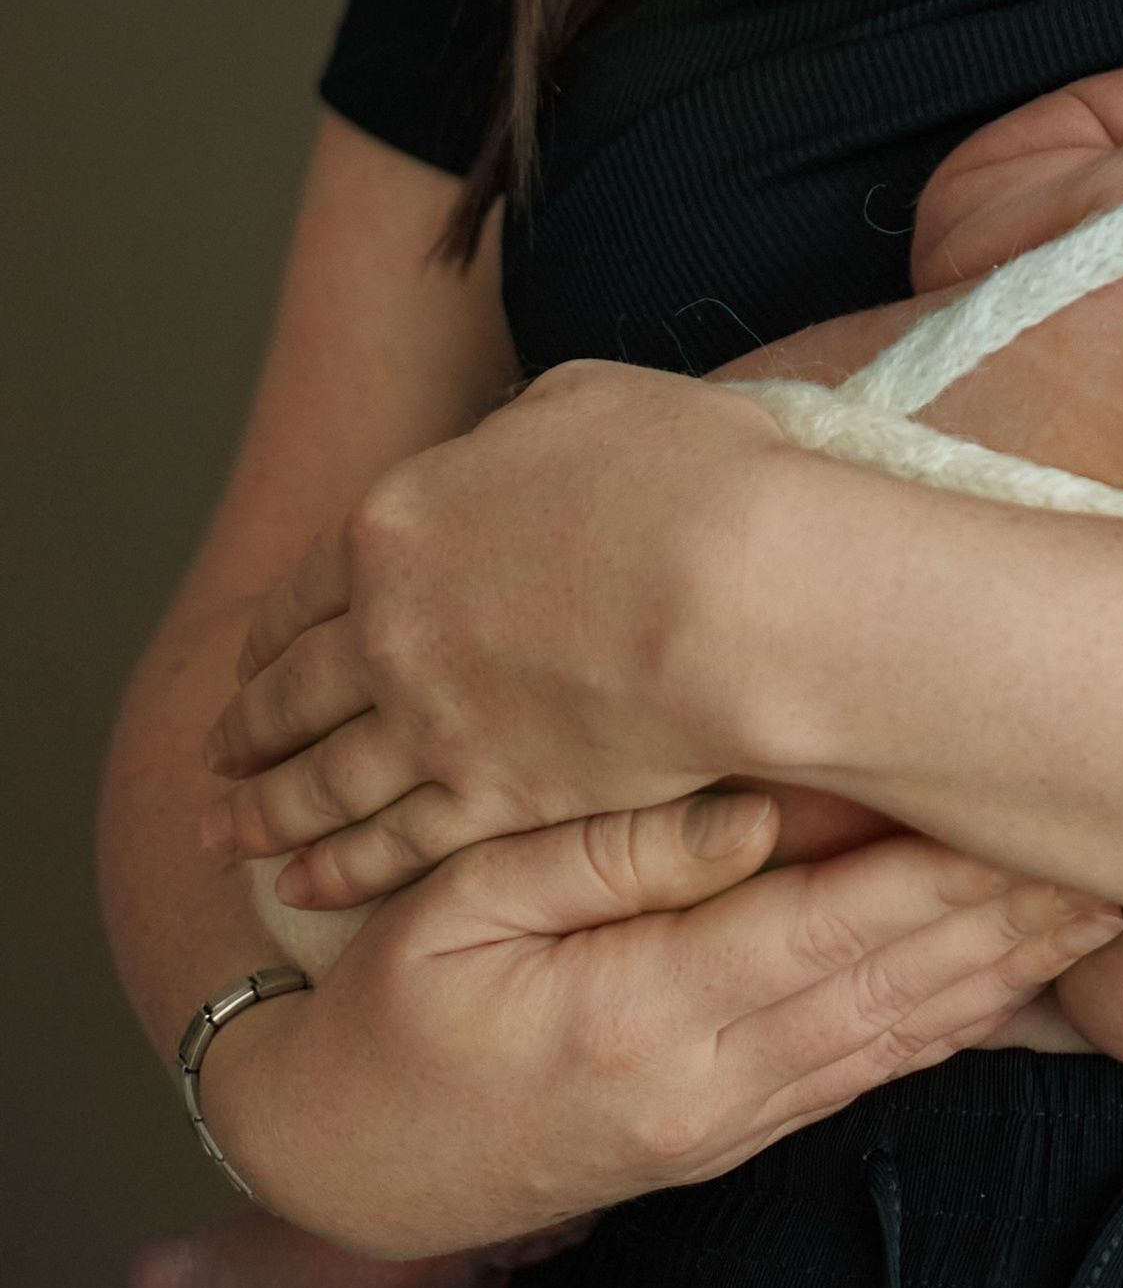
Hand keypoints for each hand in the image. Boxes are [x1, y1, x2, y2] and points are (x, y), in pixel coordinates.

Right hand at [197, 788, 1122, 1258]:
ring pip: (900, 1038)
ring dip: (1006, 972)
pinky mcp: (729, 1137)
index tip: (1034, 804)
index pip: (834, 928)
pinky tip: (1009, 983)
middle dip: (1013, 915)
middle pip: (898, 986)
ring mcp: (727, 1123)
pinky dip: (949, 1027)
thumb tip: (746, 812)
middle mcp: (711, 1083)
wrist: (344, 1159)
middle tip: (1120, 844)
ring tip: (1099, 901)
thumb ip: (605, 854)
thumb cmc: (391, 1008)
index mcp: (648, 1014)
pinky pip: (862, 1076)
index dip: (945, 870)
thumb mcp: (461, 904)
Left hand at [202, 357, 799, 903]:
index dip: (279, 626)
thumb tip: (504, 453)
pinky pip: (391, 846)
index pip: (311, 582)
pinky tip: (304, 885)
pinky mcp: (489, 798)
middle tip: (217, 754)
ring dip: (266, 810)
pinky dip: (338, 870)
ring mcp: (432, 722)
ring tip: (225, 834)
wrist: (741, 592)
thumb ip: (515, 432)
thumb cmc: (689, 477)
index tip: (258, 656)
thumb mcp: (583, 401)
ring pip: (321, 779)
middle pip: (294, 687)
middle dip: (249, 724)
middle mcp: (390, 627)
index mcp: (401, 519)